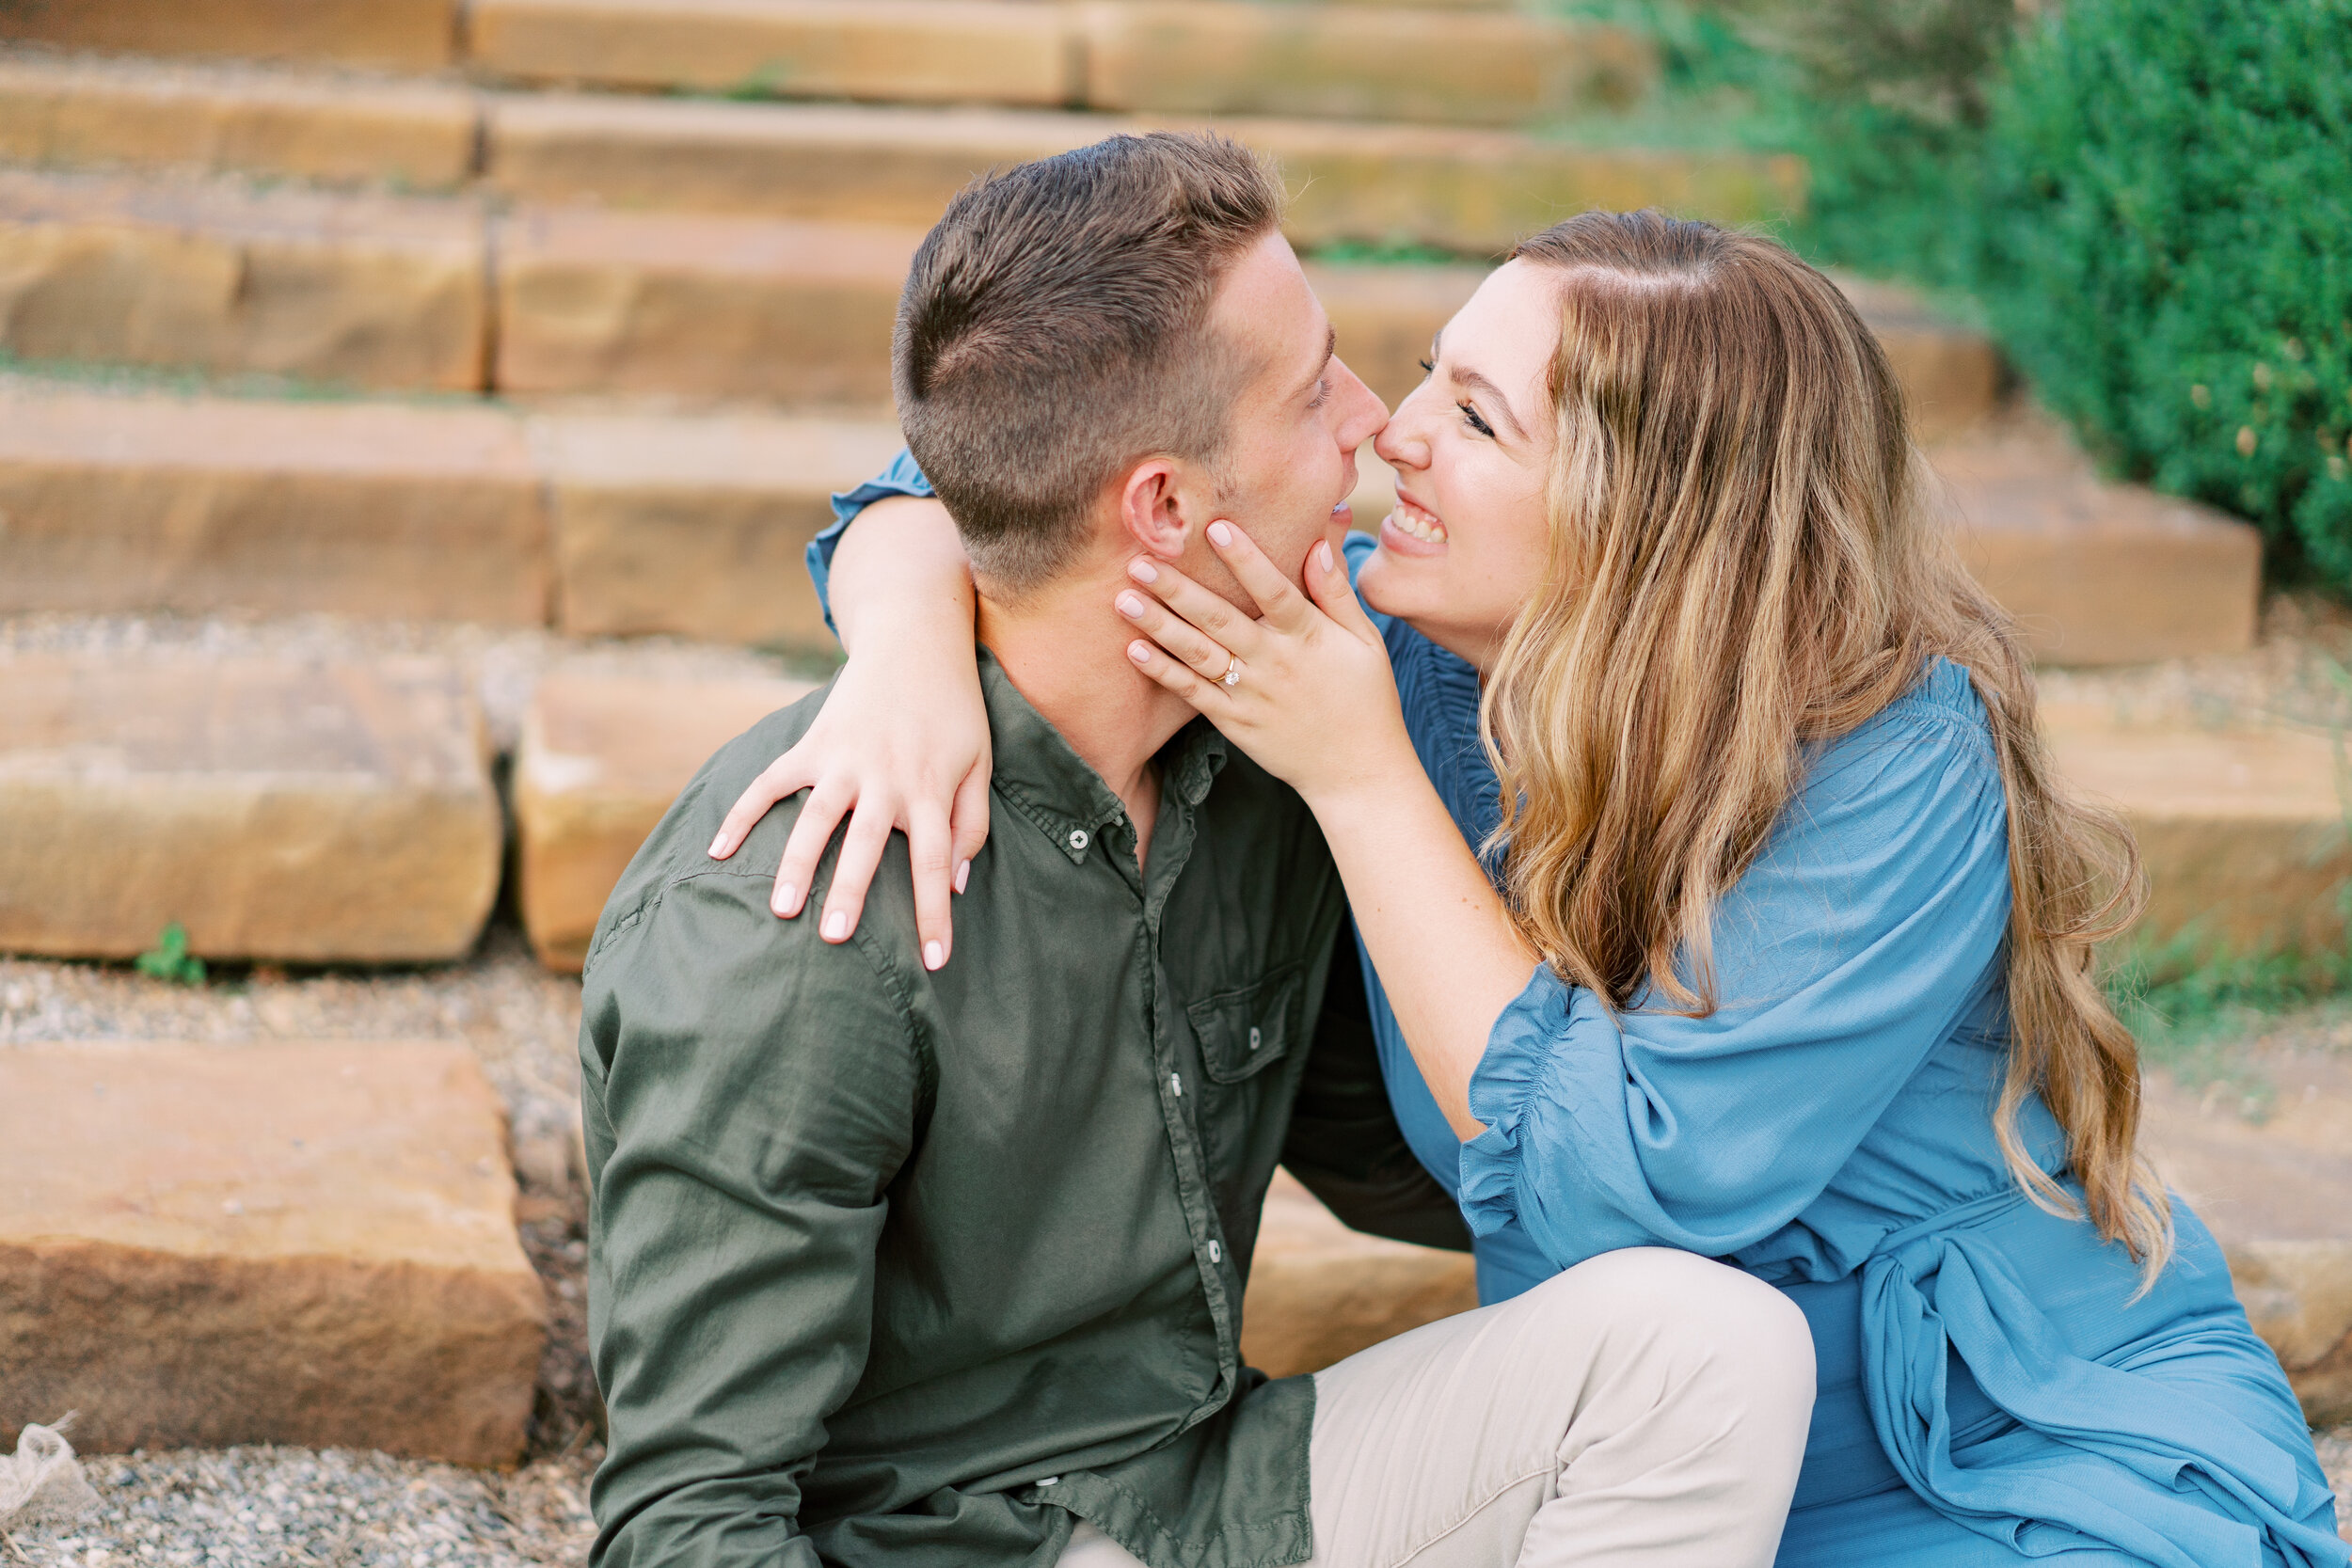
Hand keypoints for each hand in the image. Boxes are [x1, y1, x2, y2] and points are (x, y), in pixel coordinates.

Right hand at [706, 642, 989, 971]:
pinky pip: (769, 783)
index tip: (935, 961)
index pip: (937, 862)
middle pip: (867, 844)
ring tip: (780, 910)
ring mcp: (842, 760)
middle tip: (832, 937)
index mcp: (929, 787)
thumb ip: (972, 823)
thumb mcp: (980, 764)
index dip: (936, 913)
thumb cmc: (954, 713)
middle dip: (850, 891)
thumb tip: (957, 883)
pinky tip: (717, 851)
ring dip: (796, 863)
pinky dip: (741, 814)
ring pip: (814, 819)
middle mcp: (884, 777)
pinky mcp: (811, 745)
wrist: (914, 644)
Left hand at [1115, 522, 1412, 804]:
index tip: (1214, 527)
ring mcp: (1251, 695)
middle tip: (1139, 561)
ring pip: (1198, 653)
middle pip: (1220, 618)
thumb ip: (1338, 593)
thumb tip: (1318, 546)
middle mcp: (1274, 662)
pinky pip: (1194, 694)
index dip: (1245, 559)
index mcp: (1308, 635)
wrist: (1357, 771)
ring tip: (1124, 600)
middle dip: (1178, 588)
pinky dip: (1165, 673)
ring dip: (1160, 625)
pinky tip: (1135, 651)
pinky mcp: (1235, 723)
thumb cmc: (1365, 698)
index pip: (1273, 589)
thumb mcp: (1365, 641)